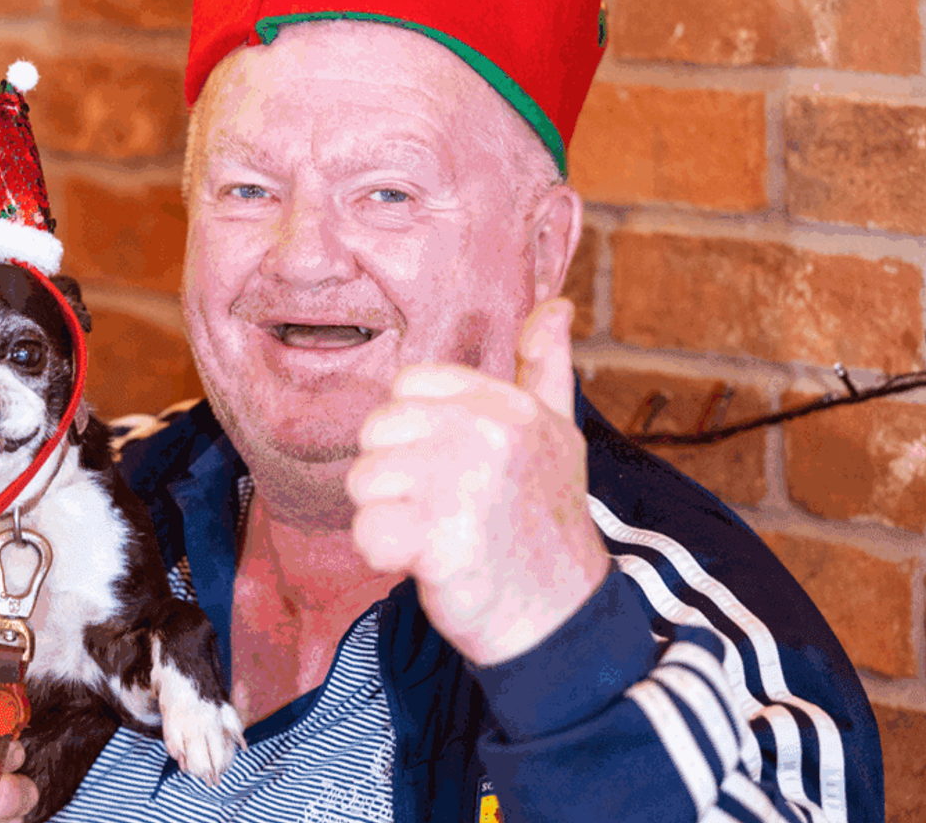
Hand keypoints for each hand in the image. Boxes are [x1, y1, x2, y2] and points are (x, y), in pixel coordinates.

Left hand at [344, 298, 608, 666]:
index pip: (408, 385)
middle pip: (377, 430)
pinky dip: (383, 554)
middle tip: (442, 508)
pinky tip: (422, 562)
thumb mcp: (557, 436)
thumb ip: (544, 369)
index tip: (450, 465)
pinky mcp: (440, 543)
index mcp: (508, 407)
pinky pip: (367, 531)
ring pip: (363, 480)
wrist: (562, 620)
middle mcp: (488, 438)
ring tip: (436, 535)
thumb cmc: (545, 524)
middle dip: (394, 474)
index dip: (414, 430)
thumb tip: (555, 306)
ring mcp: (465, 489)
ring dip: (387, 516)